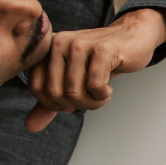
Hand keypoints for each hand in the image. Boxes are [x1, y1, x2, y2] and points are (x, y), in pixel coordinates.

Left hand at [25, 8, 165, 131]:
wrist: (134, 37)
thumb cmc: (102, 60)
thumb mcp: (73, 79)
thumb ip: (50, 101)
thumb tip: (31, 127)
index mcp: (48, 48)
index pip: (36, 88)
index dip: (54, 104)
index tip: (72, 101)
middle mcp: (60, 42)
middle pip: (55, 93)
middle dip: (75, 105)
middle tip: (91, 101)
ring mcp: (80, 44)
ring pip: (74, 91)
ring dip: (91, 103)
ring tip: (101, 96)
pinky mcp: (102, 49)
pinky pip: (95, 85)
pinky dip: (102, 95)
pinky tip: (108, 90)